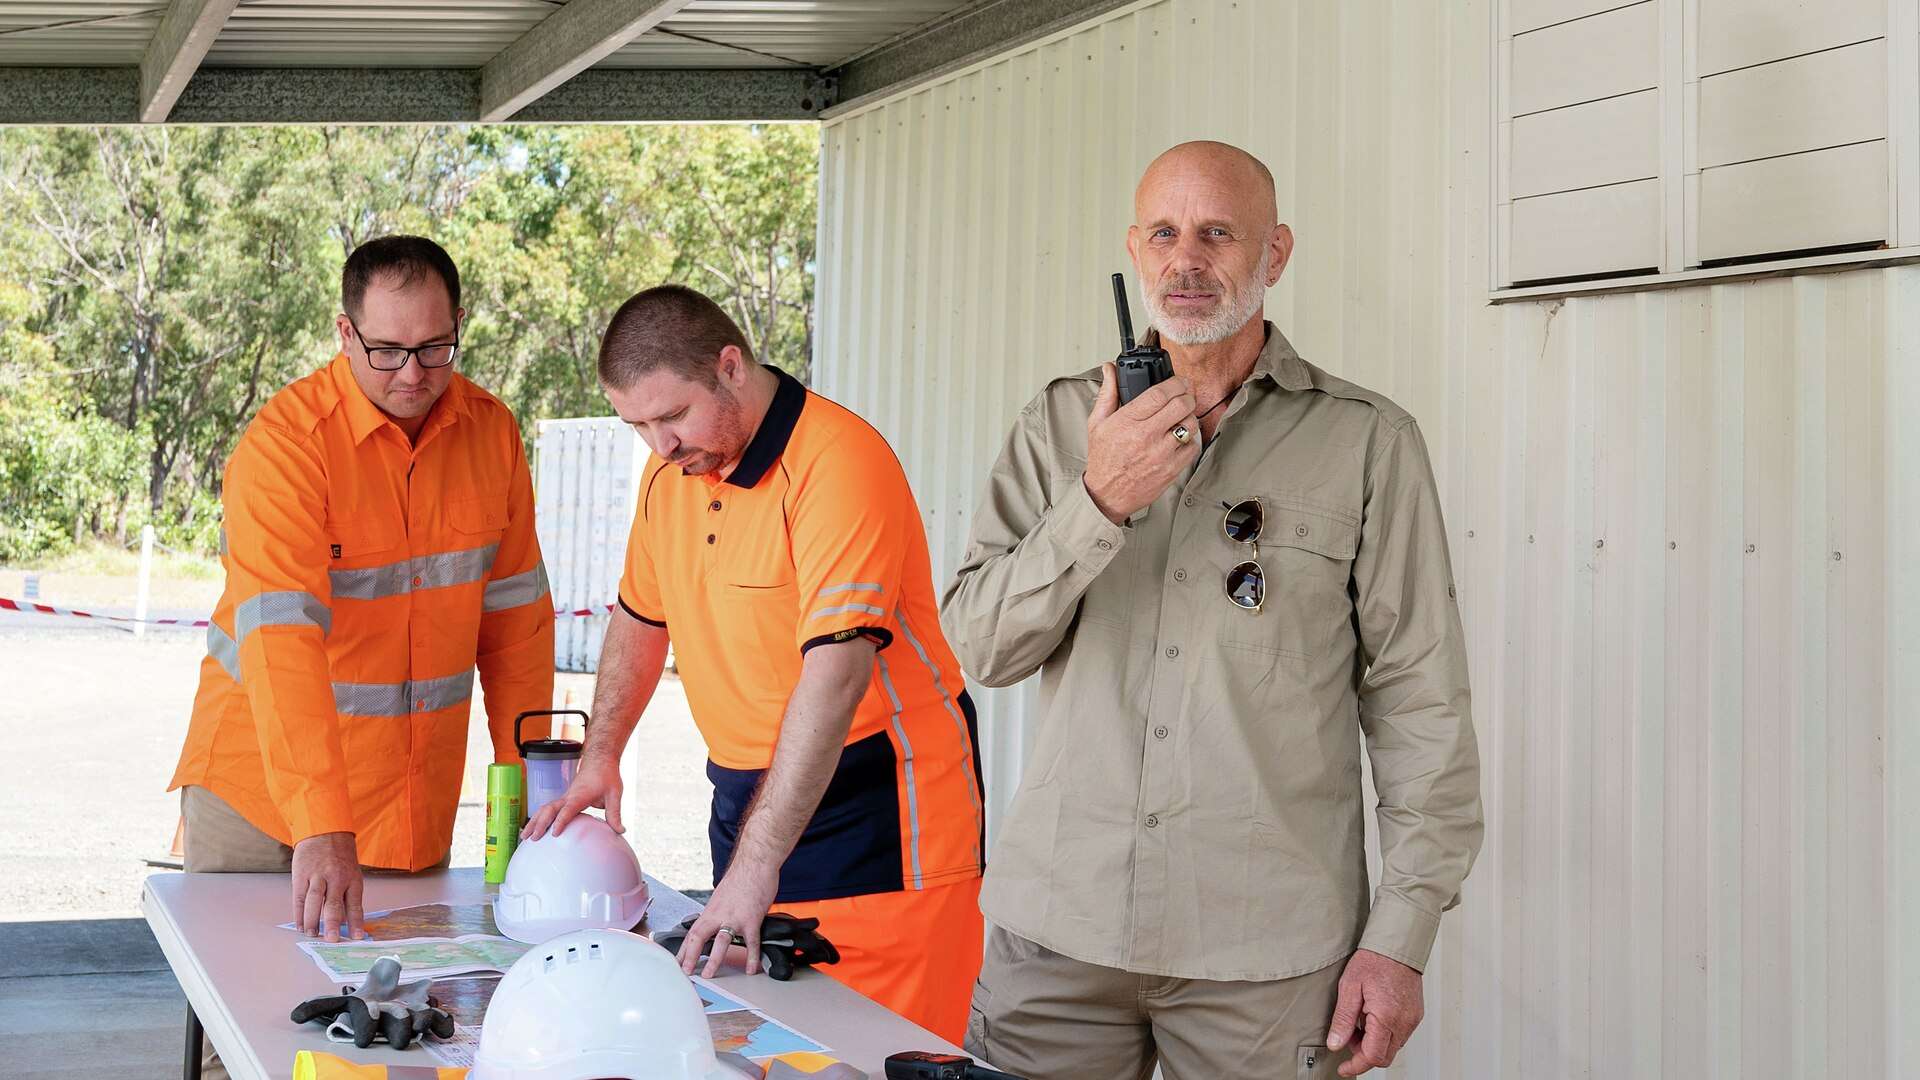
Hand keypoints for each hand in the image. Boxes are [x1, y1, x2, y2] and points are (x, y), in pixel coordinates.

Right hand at [290, 832, 363, 941]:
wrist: (324, 831)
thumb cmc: (341, 856)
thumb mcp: (352, 872)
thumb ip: (348, 896)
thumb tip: (347, 923)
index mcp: (352, 879)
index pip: (355, 904)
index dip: (356, 922)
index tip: (356, 937)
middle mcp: (336, 878)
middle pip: (334, 904)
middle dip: (333, 923)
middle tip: (331, 939)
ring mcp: (317, 876)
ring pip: (314, 901)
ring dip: (312, 921)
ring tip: (312, 935)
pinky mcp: (301, 875)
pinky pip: (300, 897)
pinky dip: (299, 913)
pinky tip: (300, 925)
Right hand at [522, 751, 622, 838]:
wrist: (600, 760)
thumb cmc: (607, 775)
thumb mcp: (615, 793)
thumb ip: (615, 813)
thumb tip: (620, 831)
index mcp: (580, 795)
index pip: (568, 809)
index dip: (561, 821)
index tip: (554, 833)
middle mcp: (568, 796)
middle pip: (549, 809)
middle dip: (539, 823)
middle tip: (532, 838)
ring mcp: (565, 797)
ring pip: (545, 809)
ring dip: (534, 821)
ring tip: (523, 836)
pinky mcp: (564, 799)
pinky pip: (549, 809)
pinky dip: (539, 819)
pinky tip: (533, 830)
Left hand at [675, 856, 779, 978]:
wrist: (755, 863)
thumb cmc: (742, 878)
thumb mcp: (723, 896)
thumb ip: (719, 912)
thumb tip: (717, 924)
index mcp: (711, 910)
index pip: (693, 932)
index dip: (684, 949)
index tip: (679, 962)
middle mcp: (719, 914)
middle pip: (699, 937)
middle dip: (690, 956)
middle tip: (686, 971)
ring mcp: (735, 918)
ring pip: (721, 941)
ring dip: (714, 960)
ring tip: (709, 974)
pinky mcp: (752, 919)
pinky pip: (751, 942)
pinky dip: (751, 957)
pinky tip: (750, 968)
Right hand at [1083, 363, 1201, 522]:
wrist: (1107, 495)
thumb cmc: (1103, 459)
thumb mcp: (1098, 423)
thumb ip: (1107, 393)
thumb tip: (1109, 370)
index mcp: (1127, 421)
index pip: (1160, 393)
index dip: (1175, 383)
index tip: (1179, 381)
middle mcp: (1146, 436)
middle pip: (1181, 405)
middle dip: (1187, 395)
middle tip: (1185, 395)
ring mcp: (1161, 454)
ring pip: (1190, 425)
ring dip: (1189, 417)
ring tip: (1182, 417)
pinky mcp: (1172, 469)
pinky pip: (1192, 446)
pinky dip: (1190, 439)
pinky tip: (1180, 437)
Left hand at [1327, 949, 1424, 1075]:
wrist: (1396, 945)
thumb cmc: (1374, 961)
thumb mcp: (1349, 988)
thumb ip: (1342, 1020)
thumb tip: (1335, 1044)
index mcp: (1387, 1017)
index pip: (1373, 1057)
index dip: (1356, 1065)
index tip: (1344, 1068)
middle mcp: (1404, 1022)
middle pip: (1384, 1057)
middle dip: (1363, 1054)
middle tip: (1348, 1037)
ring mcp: (1412, 1019)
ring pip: (1392, 1047)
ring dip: (1373, 1043)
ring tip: (1359, 1020)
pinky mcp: (1415, 1015)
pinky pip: (1399, 1035)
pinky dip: (1384, 1033)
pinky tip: (1372, 1016)